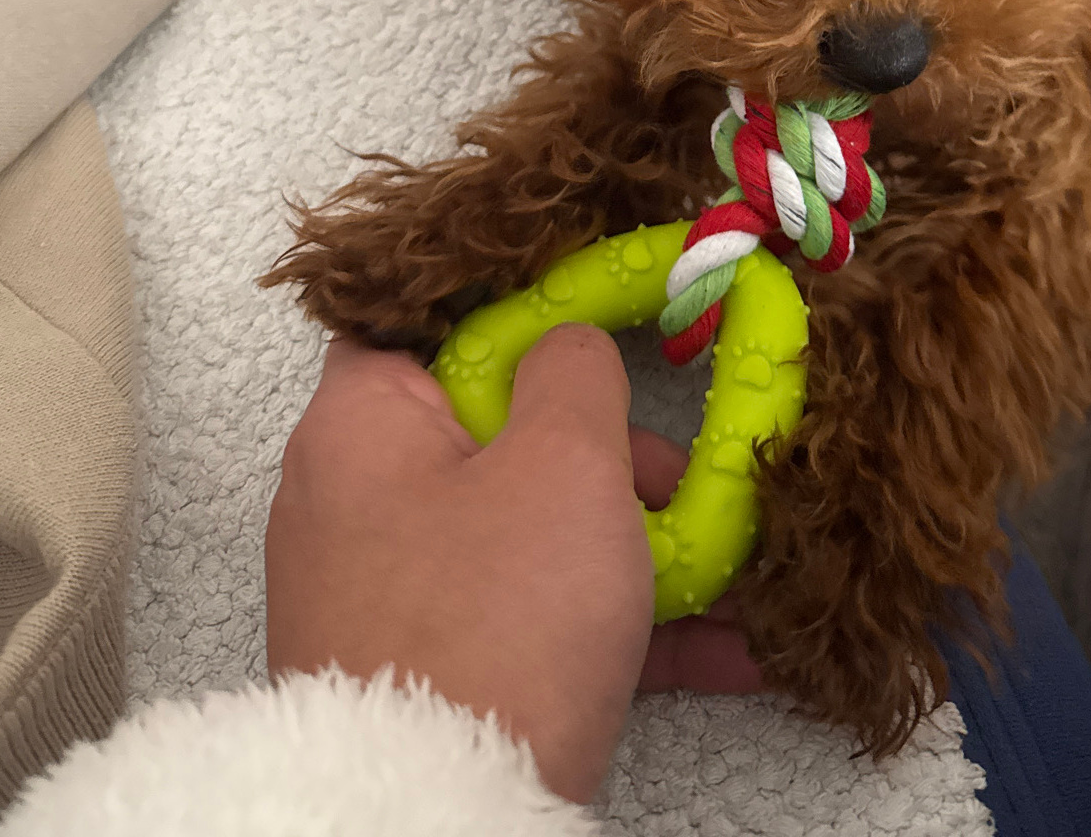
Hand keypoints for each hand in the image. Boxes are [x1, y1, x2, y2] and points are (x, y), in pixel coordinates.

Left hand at [266, 329, 757, 803]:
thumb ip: (577, 373)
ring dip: (633, 544)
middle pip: (495, 428)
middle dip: (608, 453)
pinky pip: (530, 616)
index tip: (602, 316)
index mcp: (361, 423)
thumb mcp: (562, 463)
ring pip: (526, 531)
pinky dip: (614, 622)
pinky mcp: (430, 673)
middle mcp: (355, 499)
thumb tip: (570, 346)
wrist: (433, 824)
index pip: (425, 318)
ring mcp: (391, 593)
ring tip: (734, 564)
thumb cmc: (495, 623)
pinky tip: (725, 644)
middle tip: (684, 475)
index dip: (518, 306)